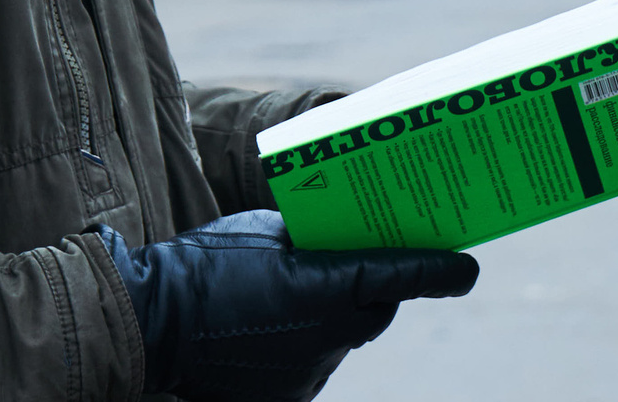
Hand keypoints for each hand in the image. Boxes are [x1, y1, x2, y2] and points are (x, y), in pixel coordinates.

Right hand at [101, 212, 477, 401]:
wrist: (150, 323)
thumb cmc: (204, 265)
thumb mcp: (265, 232)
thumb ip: (311, 241)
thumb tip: (336, 245)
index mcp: (323, 287)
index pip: (396, 275)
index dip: (437, 272)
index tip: (467, 269)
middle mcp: (326, 336)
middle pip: (374, 309)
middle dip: (376, 287)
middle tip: (367, 260)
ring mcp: (308, 372)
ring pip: (342, 339)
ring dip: (332, 317)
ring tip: (290, 294)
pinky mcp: (288, 396)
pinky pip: (312, 362)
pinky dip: (303, 344)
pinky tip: (271, 326)